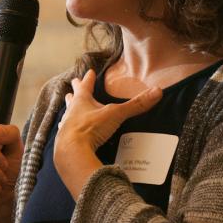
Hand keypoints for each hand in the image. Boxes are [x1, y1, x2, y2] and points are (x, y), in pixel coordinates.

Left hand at [54, 69, 161, 198]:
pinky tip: (67, 133)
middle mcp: (71, 111)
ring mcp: (66, 126)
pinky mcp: (65, 140)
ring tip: (67, 110)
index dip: (88, 79)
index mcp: (82, 101)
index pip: (85, 86)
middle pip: (72, 98)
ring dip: (69, 111)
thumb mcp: (116, 114)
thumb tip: (157, 92)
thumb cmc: (91, 128)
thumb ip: (136, 105)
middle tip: (71, 87)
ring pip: (67, 114)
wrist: (72, 150)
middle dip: (74, 92)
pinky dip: (68, 131)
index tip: (88, 72)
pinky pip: (67, 132)